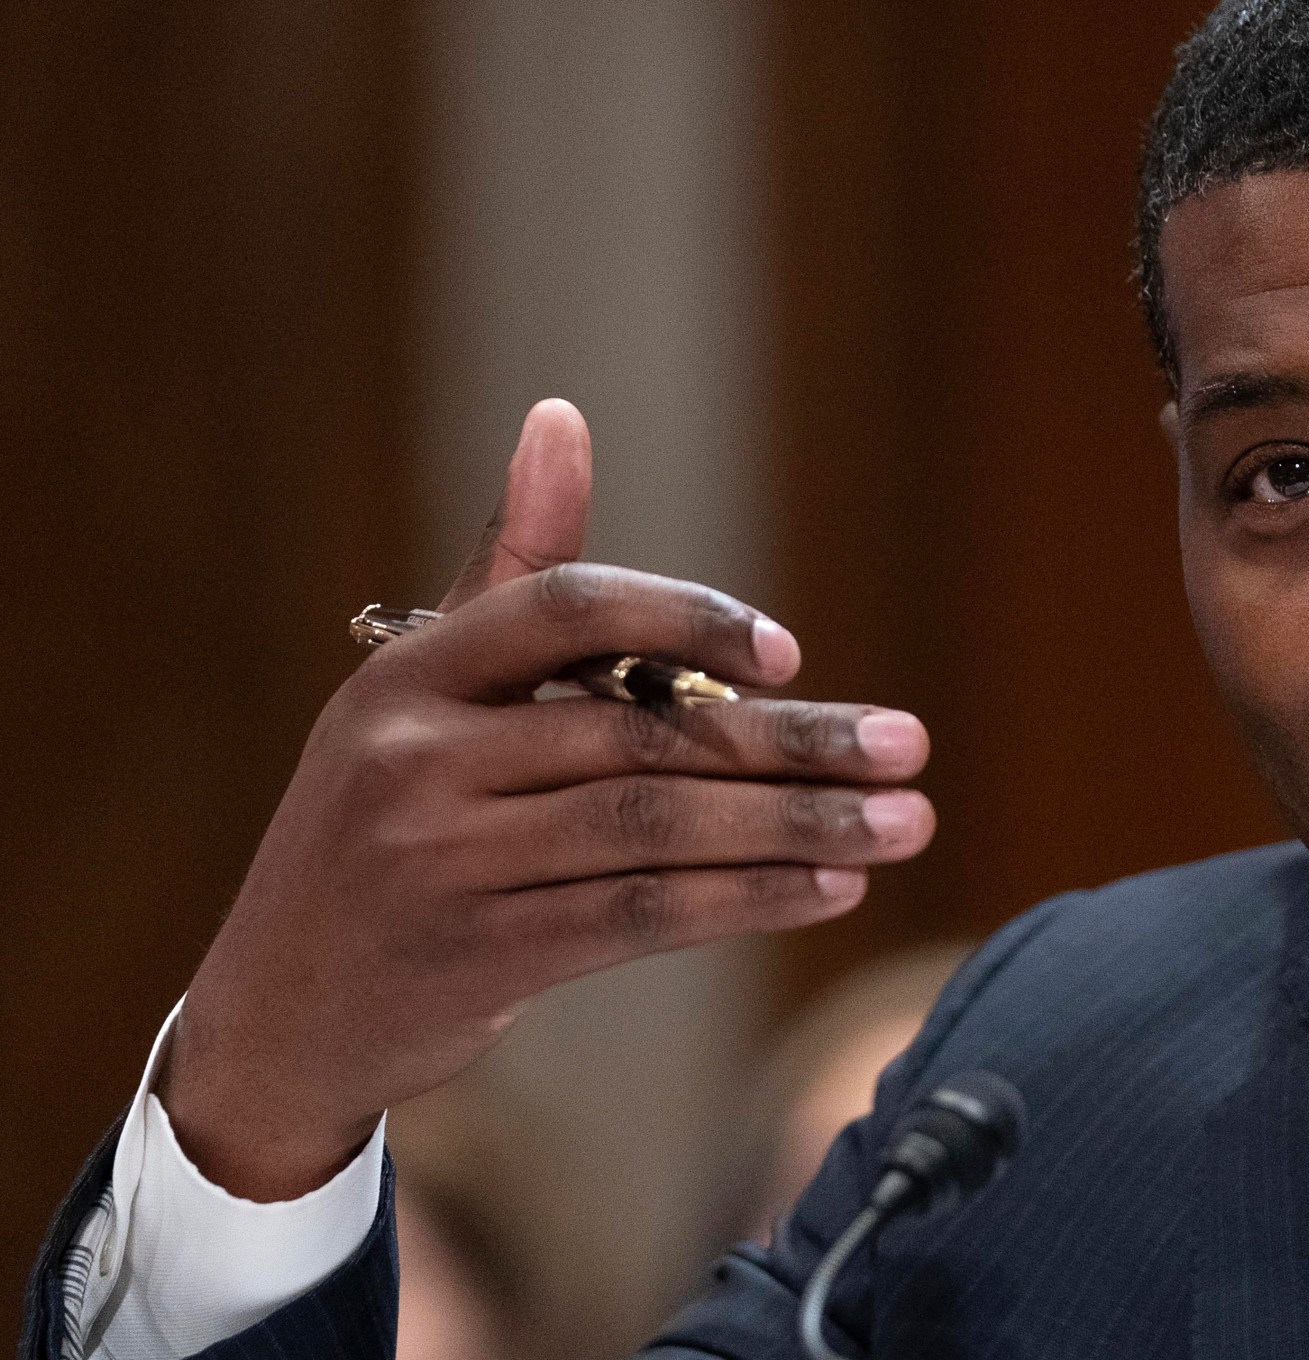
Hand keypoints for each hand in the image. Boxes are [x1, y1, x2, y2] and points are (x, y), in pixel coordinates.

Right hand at [162, 400, 934, 1200]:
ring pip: (657, 829)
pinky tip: (831, 888)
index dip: (687, 618)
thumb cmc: (388, 822)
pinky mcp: (479, 955)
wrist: (282, 1006)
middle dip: (792, 742)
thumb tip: (560, 419)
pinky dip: (748, 900)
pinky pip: (641, 917)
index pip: (568, 611)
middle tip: (909, 746)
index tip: (793, 652)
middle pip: (642, 734)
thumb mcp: (424, 692)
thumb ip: (514, 567)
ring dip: (797, 826)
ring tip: (904, 823)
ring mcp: (443, 861)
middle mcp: (417, 758)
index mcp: (412, 672)